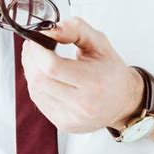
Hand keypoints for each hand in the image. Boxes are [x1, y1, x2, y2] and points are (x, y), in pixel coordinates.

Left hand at [21, 17, 144, 133]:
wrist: (123, 100)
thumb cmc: (110, 69)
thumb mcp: (99, 42)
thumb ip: (75, 29)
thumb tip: (51, 29)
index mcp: (94, 82)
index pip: (52, 67)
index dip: (37, 50)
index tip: (36, 37)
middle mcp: (83, 104)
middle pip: (40, 79)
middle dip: (30, 57)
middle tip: (32, 44)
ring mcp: (72, 118)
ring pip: (36, 90)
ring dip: (30, 69)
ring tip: (35, 55)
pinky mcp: (64, 124)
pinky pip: (39, 101)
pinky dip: (35, 83)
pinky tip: (41, 72)